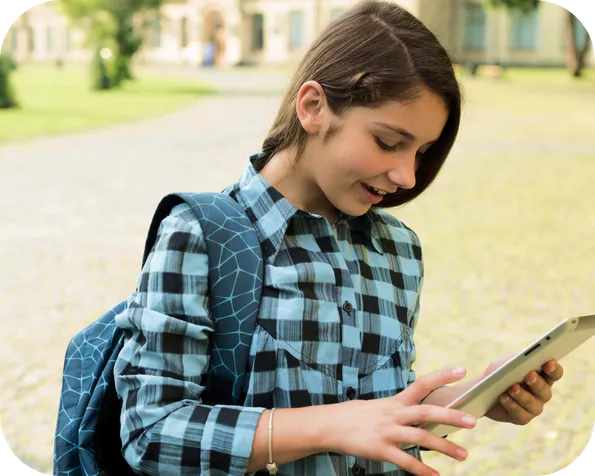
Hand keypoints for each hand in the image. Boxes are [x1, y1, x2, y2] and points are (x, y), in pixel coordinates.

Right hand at [334, 367, 476, 475]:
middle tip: (473, 422)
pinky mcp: (379, 450)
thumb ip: (402, 410)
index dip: (442, 376)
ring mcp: (386, 432)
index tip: (462, 371)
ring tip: (464, 455)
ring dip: (444, 447)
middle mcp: (393, 414)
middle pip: (426, 412)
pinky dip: (422, 470)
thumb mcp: (380, 406)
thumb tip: (425, 414)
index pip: (422, 384)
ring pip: (420, 438)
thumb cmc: (357, 415)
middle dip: (451, 417)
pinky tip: (436, 475)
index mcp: (395, 401)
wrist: (329, 425)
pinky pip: (405, 461)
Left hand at [484, 358, 563, 424]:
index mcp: (542, 377)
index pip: (554, 374)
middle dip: (537, 383)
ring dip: (523, 395)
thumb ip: (516, 360)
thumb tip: (524, 359)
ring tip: (512, 388)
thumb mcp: (505, 363)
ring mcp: (534, 407)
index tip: (549, 363)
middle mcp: (542, 394)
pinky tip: (503, 397)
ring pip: (533, 404)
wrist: (482, 390)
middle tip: (529, 375)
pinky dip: (511, 404)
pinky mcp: (522, 418)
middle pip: (545, 390)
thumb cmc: (498, 373)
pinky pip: (520, 413)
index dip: (554, 369)